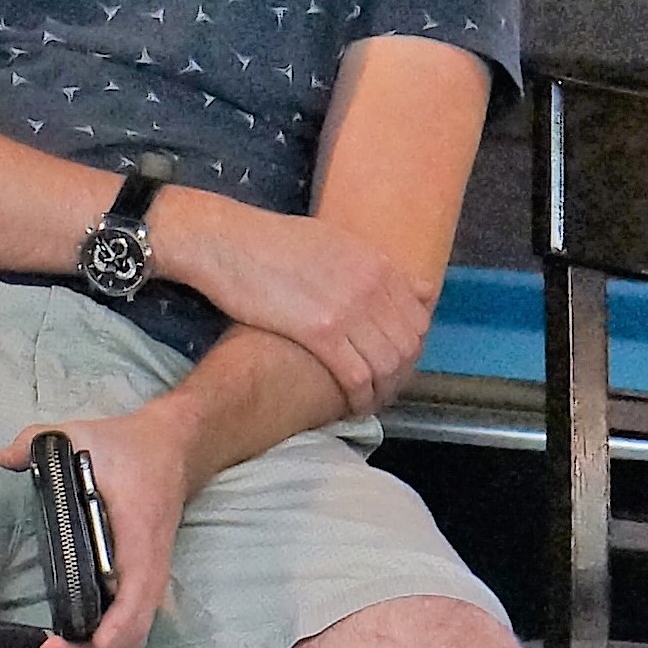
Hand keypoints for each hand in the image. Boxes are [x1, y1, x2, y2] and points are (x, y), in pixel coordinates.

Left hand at [0, 403, 193, 647]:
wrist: (176, 445)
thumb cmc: (131, 446)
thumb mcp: (82, 433)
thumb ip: (38, 441)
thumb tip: (2, 457)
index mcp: (138, 542)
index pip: (129, 611)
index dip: (95, 643)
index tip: (52, 643)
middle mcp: (150, 570)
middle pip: (131, 639)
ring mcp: (151, 577)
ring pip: (134, 636)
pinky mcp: (146, 578)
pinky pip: (131, 622)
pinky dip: (106, 639)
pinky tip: (75, 635)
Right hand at [150, 191, 431, 416]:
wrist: (229, 242)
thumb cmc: (272, 241)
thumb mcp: (333, 240)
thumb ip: (367, 265)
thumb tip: (391, 283)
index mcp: (378, 262)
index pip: (418, 317)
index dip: (411, 348)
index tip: (397, 364)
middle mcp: (372, 285)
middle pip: (407, 345)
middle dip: (400, 375)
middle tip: (384, 390)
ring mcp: (349, 308)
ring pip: (387, 365)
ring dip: (382, 391)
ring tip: (369, 403)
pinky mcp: (321, 332)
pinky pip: (357, 376)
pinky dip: (360, 398)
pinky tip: (351, 407)